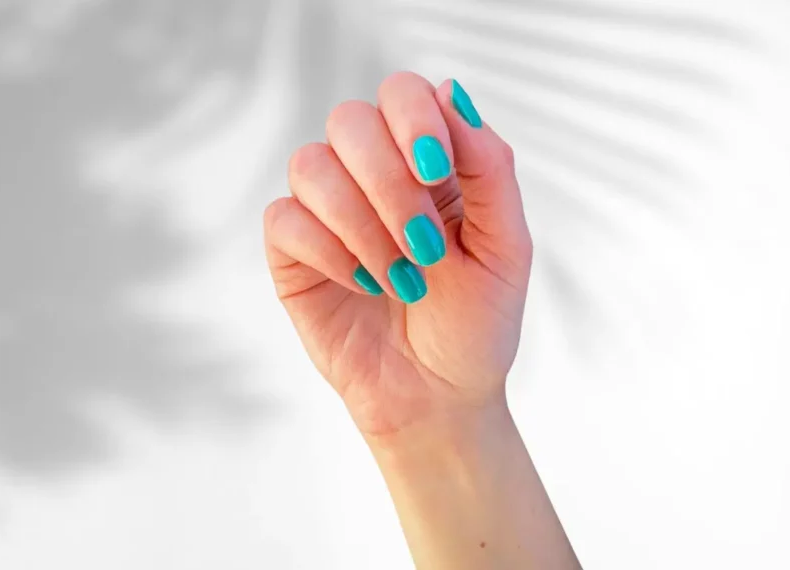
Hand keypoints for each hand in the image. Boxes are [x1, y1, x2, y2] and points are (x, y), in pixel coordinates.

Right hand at [263, 72, 532, 438]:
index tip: (436, 171)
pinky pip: (283, 218)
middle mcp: (373, 175)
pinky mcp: (294, 252)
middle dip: (389, 183)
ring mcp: (328, 212)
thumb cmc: (476, 323)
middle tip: (425, 247)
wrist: (438, 398)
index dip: (413, 120)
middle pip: (350, 121)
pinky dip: (326, 249)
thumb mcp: (505, 247)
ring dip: (361, 224)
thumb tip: (450, 90)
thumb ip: (489, 167)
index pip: (403, 94)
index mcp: (428, 163)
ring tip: (400, 278)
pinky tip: (361, 284)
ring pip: (311, 164)